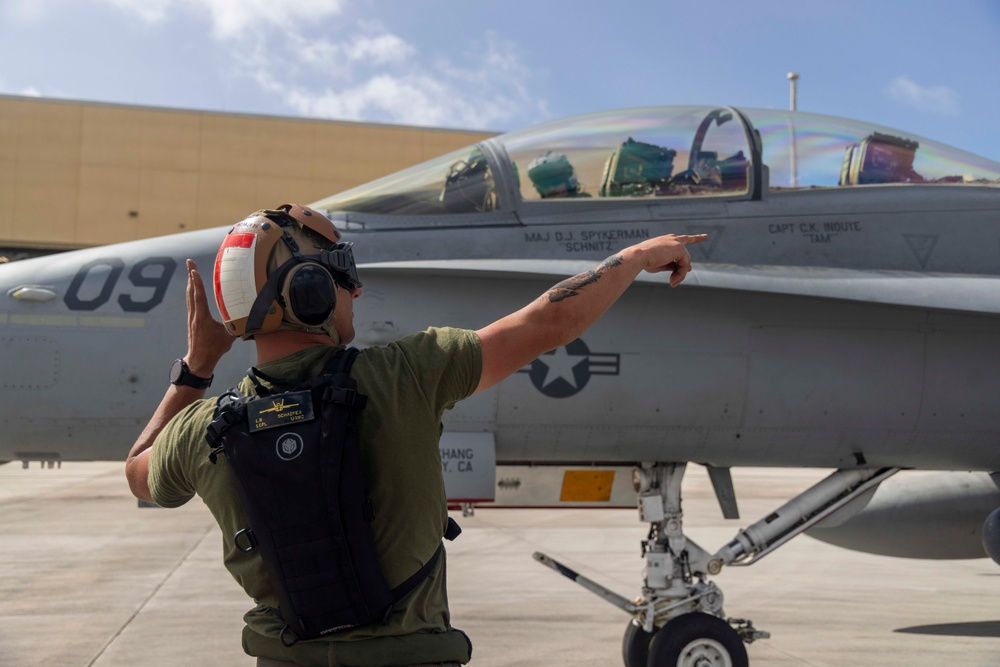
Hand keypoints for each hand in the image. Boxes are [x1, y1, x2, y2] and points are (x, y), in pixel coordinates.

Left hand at [184, 259, 234, 375]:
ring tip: (191, 269)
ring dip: (191, 282)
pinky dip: (192, 291)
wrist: (199, 360)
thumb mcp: (228, 337)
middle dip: (190, 275)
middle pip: (191, 291)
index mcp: (202, 318)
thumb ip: (237, 325)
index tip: (193, 270)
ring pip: (190, 295)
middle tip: (189, 261)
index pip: (199, 296)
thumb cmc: (214, 350)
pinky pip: (191, 301)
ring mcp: (192, 317)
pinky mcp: (192, 320)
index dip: (197, 282)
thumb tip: (252, 317)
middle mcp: (195, 315)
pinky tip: (193, 287)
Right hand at [637, 234, 707, 286]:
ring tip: (672, 282)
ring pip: (686, 262)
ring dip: (680, 274)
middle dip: (682, 269)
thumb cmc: (645, 261)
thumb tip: (689, 268)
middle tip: (678, 276)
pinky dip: (680, 274)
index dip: (695, 239)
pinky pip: (685, 265)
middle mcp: (673, 239)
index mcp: (667, 240)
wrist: (638, 257)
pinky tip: (672, 279)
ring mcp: (677, 243)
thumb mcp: (661, 264)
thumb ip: (674, 265)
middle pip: (685, 256)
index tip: (705, 236)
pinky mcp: (679, 248)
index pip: (684, 239)